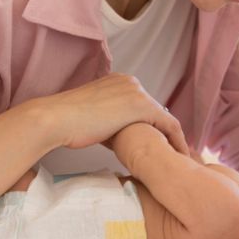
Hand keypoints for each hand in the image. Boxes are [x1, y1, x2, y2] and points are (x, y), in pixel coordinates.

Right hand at [23, 73, 187, 154]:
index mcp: (118, 81)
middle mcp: (130, 81)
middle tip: (172, 152)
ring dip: (173, 138)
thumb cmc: (67, 123)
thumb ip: (109, 120)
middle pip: (155, 110)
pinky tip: (180, 155)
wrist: (57, 119)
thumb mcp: (92, 116)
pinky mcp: (141, 105)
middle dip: (163, 132)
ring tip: (179, 157)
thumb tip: (118, 136)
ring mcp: (137, 92)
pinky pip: (169, 125)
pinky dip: (177, 140)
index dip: (151, 124)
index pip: (142, 104)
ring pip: (164, 117)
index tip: (157, 142)